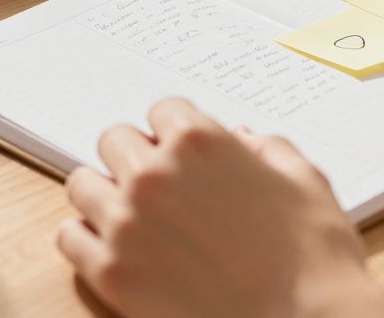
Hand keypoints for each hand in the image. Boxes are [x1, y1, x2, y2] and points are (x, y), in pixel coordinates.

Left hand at [57, 98, 383, 317]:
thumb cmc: (314, 261)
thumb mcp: (307, 183)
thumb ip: (270, 149)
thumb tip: (247, 139)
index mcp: (201, 143)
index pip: (163, 110)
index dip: (176, 132)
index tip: (182, 150)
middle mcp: (154, 175)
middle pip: (114, 139)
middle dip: (136, 156)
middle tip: (159, 183)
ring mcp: (126, 224)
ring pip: (82, 184)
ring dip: (106, 193)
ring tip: (134, 216)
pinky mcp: (111, 273)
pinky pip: (69, 237)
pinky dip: (87, 238)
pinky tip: (117, 248)